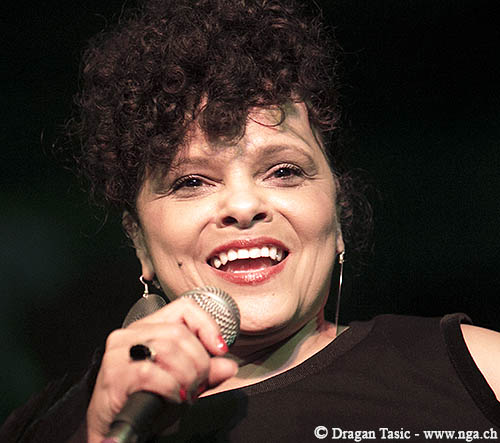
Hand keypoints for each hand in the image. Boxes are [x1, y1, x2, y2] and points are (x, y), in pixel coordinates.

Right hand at [86, 297, 237, 441]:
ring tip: (187, 391)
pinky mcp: (114, 374)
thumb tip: (229, 366)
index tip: (219, 349)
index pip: (184, 308)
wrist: (116, 427)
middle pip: (179, 332)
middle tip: (201, 382)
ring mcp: (120, 352)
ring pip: (168, 349)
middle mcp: (132, 333)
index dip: (207, 325)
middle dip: (199, 361)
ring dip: (186, 375)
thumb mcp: (184, 381)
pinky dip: (171, 387)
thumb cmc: (146, 398)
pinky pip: (151, 373)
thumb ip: (206, 371)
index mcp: (149, 327)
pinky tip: (174, 397)